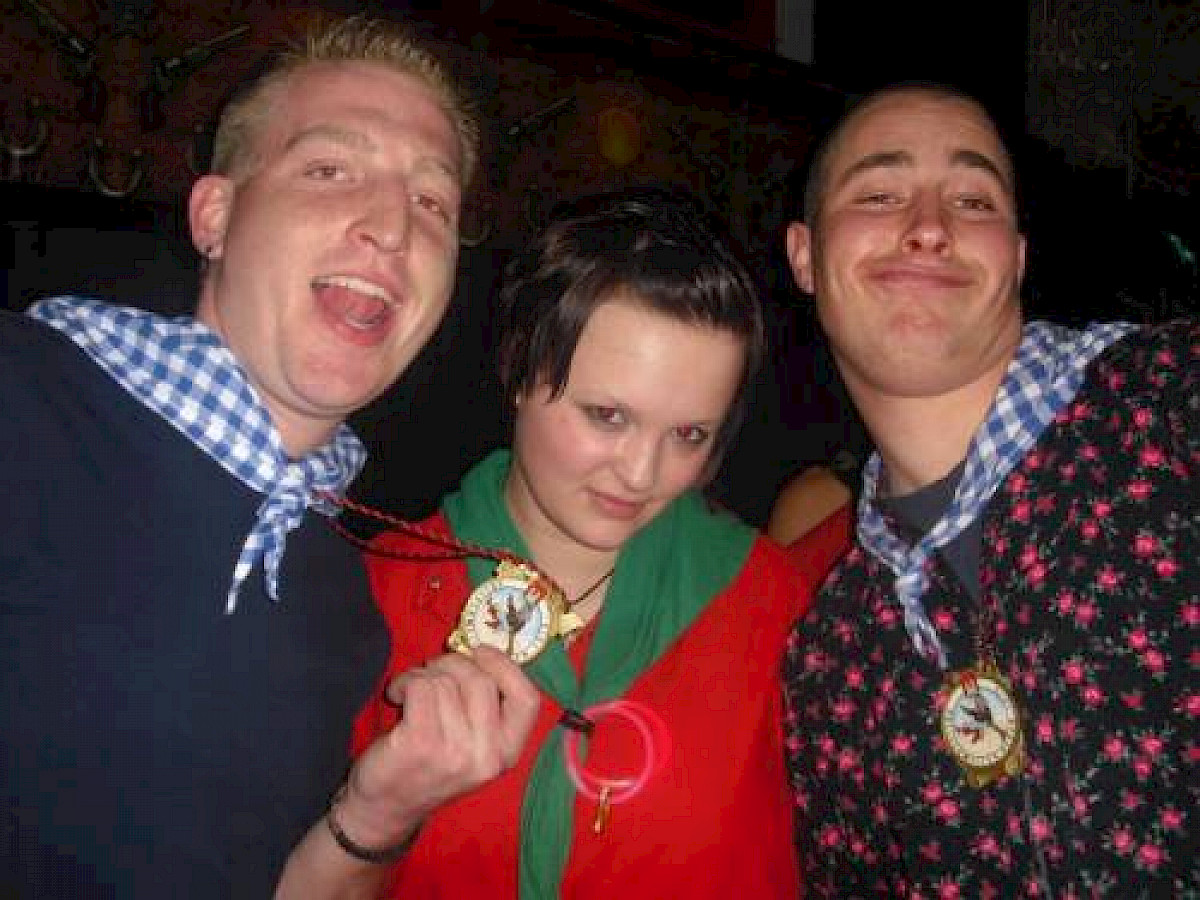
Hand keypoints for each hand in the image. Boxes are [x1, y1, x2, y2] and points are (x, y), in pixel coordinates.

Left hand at [333, 646, 539, 846]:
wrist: (387, 809)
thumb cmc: (430, 767)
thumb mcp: (473, 745)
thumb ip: (485, 707)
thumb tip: (477, 653)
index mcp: (507, 753)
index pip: (528, 700)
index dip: (506, 667)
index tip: (479, 653)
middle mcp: (488, 755)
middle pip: (481, 680)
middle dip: (452, 663)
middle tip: (432, 671)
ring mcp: (455, 751)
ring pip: (446, 681)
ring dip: (423, 674)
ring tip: (411, 690)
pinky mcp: (422, 743)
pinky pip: (421, 686)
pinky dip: (405, 682)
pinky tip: (398, 696)